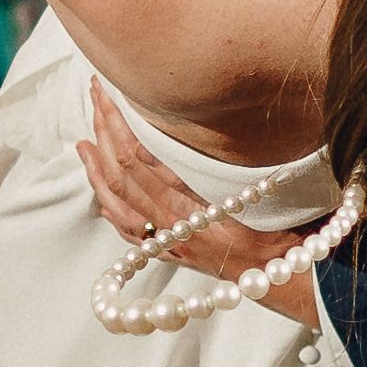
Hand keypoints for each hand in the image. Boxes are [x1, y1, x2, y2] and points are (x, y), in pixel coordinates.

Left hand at [80, 88, 322, 330]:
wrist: (284, 276)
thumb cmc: (282, 228)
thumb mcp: (258, 185)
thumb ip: (228, 160)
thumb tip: (205, 123)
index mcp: (189, 204)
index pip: (138, 157)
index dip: (119, 122)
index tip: (109, 91)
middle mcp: (172, 225)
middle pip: (122, 174)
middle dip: (103, 132)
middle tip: (94, 96)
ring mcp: (168, 242)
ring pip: (117, 204)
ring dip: (96, 170)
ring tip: (83, 142)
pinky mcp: (171, 254)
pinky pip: (129, 232)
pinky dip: (111, 208)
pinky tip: (102, 194)